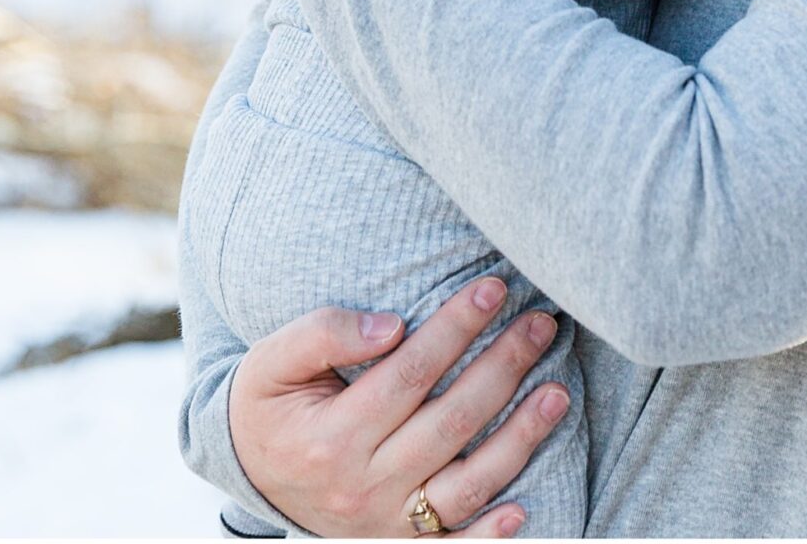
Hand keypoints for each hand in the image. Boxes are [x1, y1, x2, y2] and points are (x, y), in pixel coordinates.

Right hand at [229, 276, 570, 536]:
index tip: (493, 288)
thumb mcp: (272, 360)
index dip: (455, 328)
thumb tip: (391, 327)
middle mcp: (362, 486)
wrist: (247, 471)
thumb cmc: (268, 403)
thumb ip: (324, 333)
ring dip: (520, 440)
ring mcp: (385, 522)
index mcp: (331, 437)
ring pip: (466, 484)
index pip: (410, 372)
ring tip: (558, 392)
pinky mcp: (398, 543)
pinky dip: (488, 535)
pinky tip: (524, 507)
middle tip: (541, 323)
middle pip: (449, 421)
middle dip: (503, 368)